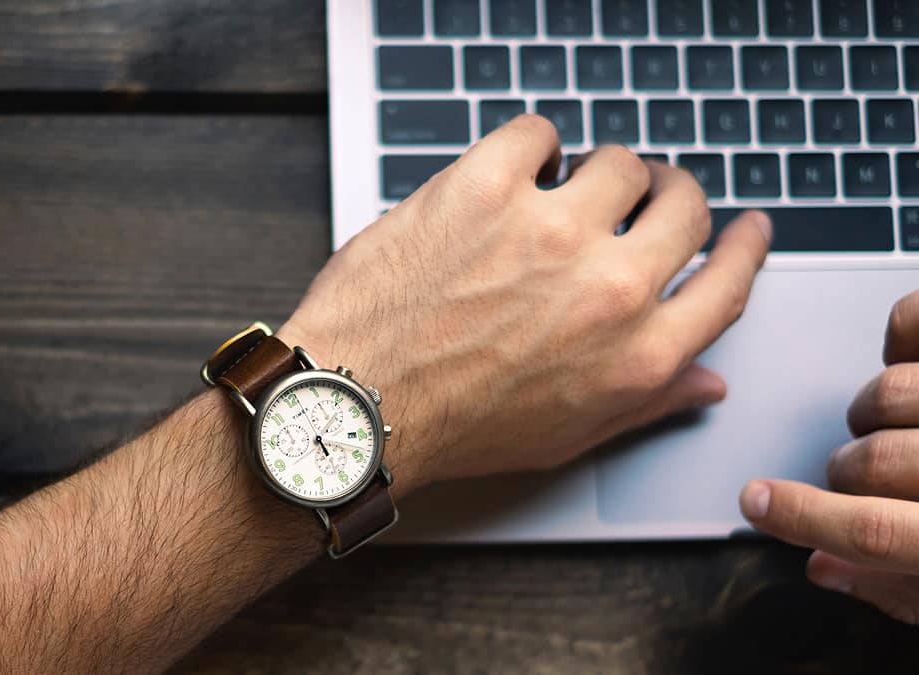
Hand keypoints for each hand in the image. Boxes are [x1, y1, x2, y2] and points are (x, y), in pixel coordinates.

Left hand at [276, 115, 770, 488]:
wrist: (357, 404)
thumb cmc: (451, 427)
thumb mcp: (566, 435)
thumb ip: (647, 402)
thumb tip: (705, 380)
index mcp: (638, 353)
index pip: (729, 281)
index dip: (744, 246)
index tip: (744, 227)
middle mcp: (608, 288)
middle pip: (684, 206)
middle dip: (669, 195)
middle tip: (643, 196)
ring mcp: (549, 231)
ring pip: (618, 161)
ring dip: (596, 172)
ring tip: (561, 191)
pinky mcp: (485, 188)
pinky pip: (538, 132)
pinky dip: (530, 146)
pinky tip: (512, 172)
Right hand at [739, 291, 918, 623]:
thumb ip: (905, 589)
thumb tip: (825, 568)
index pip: (877, 531)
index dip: (803, 519)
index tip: (757, 503)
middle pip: (871, 461)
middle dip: (848, 473)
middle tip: (863, 476)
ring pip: (888, 392)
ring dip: (876, 410)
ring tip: (904, 423)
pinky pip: (912, 319)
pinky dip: (901, 332)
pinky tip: (910, 358)